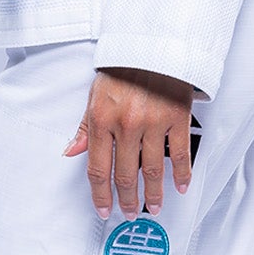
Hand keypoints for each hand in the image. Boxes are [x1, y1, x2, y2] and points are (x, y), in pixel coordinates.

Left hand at [64, 66, 194, 219]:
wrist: (154, 43)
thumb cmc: (123, 67)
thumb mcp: (95, 94)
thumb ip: (85, 126)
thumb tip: (72, 151)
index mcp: (102, 120)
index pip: (98, 169)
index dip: (100, 195)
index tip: (104, 208)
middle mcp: (126, 125)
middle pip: (125, 175)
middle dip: (127, 199)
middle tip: (131, 212)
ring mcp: (153, 123)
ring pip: (152, 170)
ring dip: (152, 194)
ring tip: (153, 206)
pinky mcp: (176, 118)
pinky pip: (179, 154)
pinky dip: (181, 174)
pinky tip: (180, 186)